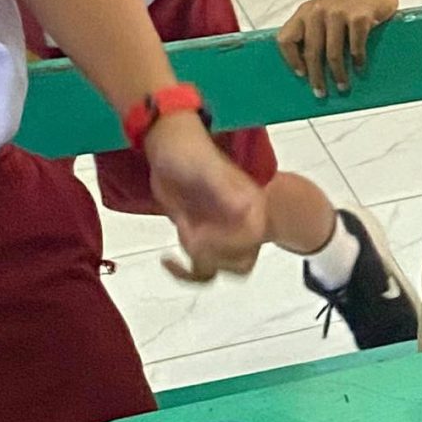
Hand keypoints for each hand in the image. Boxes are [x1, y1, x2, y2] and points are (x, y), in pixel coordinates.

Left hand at [145, 115, 267, 280]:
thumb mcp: (207, 170)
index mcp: (251, 206)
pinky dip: (185, 272)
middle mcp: (241, 222)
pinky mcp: (200, 237)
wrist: (169, 148)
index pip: (253, 239)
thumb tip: (245, 211)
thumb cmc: (190, 154)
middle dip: (214, 256)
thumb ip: (227, 190)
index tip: (200, 233)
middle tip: (191, 234)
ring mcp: (221, 232)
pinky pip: (201, 267)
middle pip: (241, 261)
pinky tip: (168, 260)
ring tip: (183, 234)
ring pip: (222, 267)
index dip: (228, 244)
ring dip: (199, 262)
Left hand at [276, 0, 401, 96]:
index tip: (301, 75)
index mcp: (305, 12)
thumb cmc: (348, 3)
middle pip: (311, 52)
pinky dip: (357, 61)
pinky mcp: (359, 18)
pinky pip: (355, 46)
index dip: (291, 60)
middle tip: (321, 92)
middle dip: (316, 76)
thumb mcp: (323, 12)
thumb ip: (314, 31)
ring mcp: (339, 14)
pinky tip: (359, 68)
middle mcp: (318, 12)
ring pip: (333, 53)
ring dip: (338, 74)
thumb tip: (309, 67)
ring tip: (343, 86)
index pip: (286, 39)